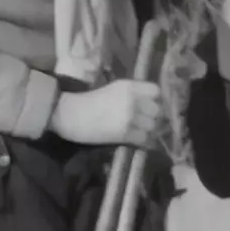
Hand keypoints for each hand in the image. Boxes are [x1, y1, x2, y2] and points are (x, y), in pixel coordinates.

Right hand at [50, 79, 165, 148]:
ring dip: (154, 132)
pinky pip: (145, 139)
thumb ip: (133, 93)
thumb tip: (150, 104)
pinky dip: (148, 142)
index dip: (159, 100)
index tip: (156, 107)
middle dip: (158, 118)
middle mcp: (133, 100)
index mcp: (129, 87)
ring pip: (154, 126)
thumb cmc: (89, 101)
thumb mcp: (114, 90)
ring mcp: (130, 117)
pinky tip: (145, 143)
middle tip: (154, 124)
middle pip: (158, 111)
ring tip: (149, 135)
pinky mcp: (125, 134)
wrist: (70, 115)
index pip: (156, 91)